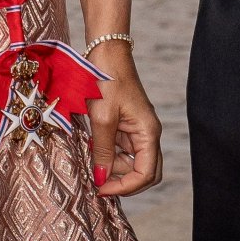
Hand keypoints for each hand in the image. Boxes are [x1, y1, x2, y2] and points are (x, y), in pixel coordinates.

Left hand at [86, 43, 161, 197]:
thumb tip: (102, 180)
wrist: (105, 52)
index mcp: (148, 132)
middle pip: (144, 171)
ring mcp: (137, 128)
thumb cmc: (106, 80)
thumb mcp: (102, 118)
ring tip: (91, 154)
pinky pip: (121, 148)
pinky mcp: (126, 123)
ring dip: (112, 165)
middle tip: (98, 180)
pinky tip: (93, 144)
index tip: (101, 188)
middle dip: (121, 180)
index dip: (125, 187)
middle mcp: (147, 133)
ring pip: (130, 161)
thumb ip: (103, 151)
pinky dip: (108, 152)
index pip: (146, 174)